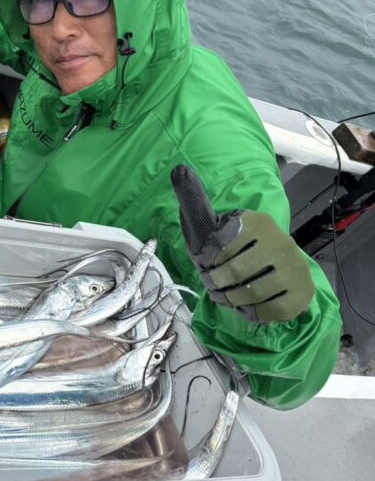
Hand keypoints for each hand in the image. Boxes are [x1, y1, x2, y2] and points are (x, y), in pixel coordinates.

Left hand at [170, 165, 314, 323]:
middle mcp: (279, 240)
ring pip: (247, 293)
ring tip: (225, 295)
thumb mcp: (212, 226)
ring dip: (229, 299)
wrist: (279, 272)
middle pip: (231, 273)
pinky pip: (266, 310)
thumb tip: (178, 168)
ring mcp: (293, 267)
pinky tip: (246, 305)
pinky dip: (249, 312)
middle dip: (215, 283)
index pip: (218, 246)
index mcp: (256, 222)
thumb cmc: (234, 249)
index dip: (207, 261)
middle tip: (214, 284)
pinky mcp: (300, 292)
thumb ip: (195, 202)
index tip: (208, 261)